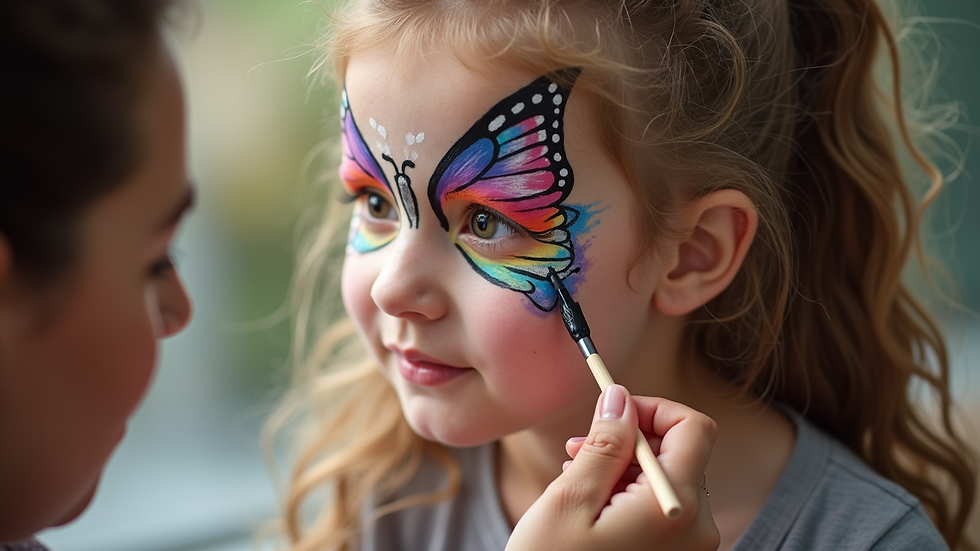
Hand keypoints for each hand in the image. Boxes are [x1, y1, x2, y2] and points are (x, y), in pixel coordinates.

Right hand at [506, 385, 718, 550]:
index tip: (612, 410)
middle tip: (577, 447)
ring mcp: (687, 548)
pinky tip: (590, 504)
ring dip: (623, 467)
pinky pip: (662, 509)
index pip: (694, 428)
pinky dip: (628, 494)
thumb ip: (604, 443)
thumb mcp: (570, 499)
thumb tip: (621, 397)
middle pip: (680, 453)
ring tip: (575, 476)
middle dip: (630, 439)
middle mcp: (695, 528)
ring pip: (667, 479)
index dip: (653, 408)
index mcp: (675, 507)